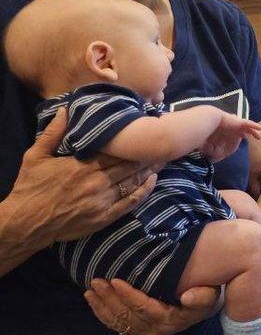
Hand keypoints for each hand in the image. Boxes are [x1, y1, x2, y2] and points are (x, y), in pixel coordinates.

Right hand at [7, 108, 156, 244]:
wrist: (24, 224)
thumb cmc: (29, 188)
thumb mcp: (35, 157)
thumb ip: (53, 133)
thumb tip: (66, 110)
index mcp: (83, 166)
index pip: (116, 150)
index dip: (133, 142)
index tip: (145, 131)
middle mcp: (97, 182)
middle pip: (129, 165)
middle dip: (146, 154)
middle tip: (163, 144)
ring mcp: (102, 201)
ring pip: (133, 181)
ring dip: (149, 170)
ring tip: (162, 159)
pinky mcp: (104, 217)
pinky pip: (130, 202)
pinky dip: (144, 191)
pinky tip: (152, 182)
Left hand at [84, 278, 219, 334]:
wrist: (202, 307)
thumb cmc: (205, 295)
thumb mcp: (210, 295)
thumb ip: (202, 297)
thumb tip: (187, 296)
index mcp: (169, 321)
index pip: (144, 308)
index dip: (128, 295)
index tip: (115, 280)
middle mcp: (154, 331)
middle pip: (127, 316)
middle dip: (109, 298)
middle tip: (96, 281)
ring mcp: (144, 332)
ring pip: (118, 321)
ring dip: (102, 306)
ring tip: (90, 290)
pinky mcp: (137, 331)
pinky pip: (116, 325)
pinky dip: (102, 313)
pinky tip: (93, 301)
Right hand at [201, 111, 260, 162]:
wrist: (205, 122)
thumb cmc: (204, 134)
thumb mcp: (207, 145)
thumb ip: (209, 149)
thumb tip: (207, 156)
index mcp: (223, 130)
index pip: (232, 132)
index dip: (237, 135)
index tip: (242, 137)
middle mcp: (230, 126)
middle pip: (241, 129)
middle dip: (246, 132)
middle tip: (251, 137)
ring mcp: (234, 123)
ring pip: (246, 127)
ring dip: (253, 131)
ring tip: (259, 136)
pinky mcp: (238, 122)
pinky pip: (249, 124)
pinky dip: (254, 126)